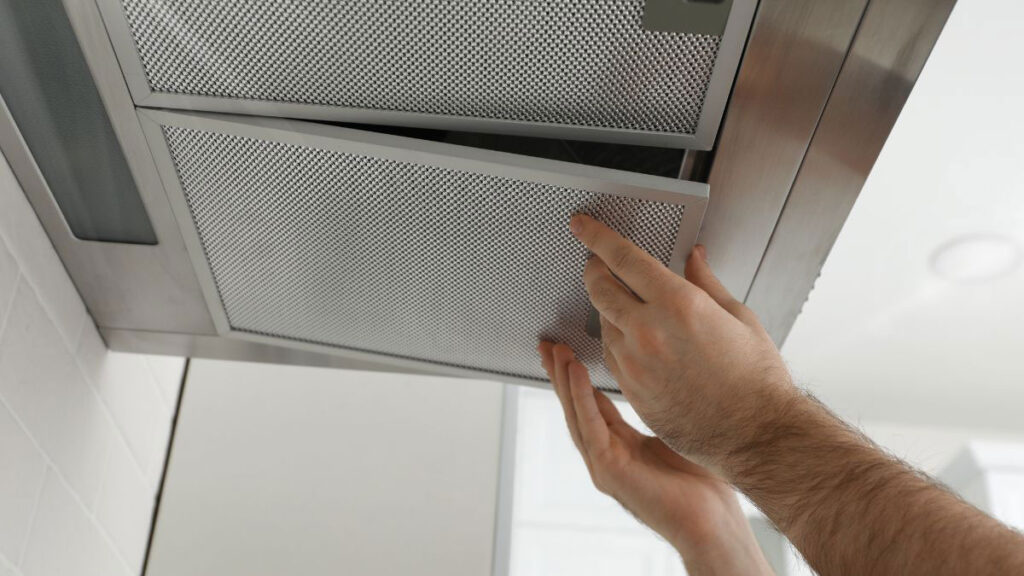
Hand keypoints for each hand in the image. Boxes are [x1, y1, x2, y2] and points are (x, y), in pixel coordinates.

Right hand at [538, 342, 773, 574]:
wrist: (712, 522)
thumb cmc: (704, 485)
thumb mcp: (678, 432)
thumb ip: (665, 407)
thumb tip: (672, 374)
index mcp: (621, 447)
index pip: (591, 406)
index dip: (578, 378)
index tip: (568, 352)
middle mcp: (607, 455)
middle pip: (575, 407)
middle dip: (561, 374)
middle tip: (548, 344)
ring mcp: (604, 465)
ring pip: (576, 414)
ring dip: (566, 379)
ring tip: (557, 351)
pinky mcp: (609, 470)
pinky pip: (591, 427)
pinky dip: (582, 397)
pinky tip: (577, 372)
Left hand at [568, 214, 795, 469]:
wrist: (757, 435)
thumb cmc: (757, 380)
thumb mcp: (739, 317)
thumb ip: (707, 282)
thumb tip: (694, 257)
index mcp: (678, 304)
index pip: (623, 257)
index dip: (597, 237)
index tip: (584, 227)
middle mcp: (648, 331)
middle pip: (600, 287)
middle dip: (594, 269)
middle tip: (596, 262)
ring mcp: (635, 363)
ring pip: (602, 322)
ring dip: (608, 307)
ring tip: (626, 303)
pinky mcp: (632, 390)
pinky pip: (610, 354)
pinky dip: (615, 339)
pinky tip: (632, 338)